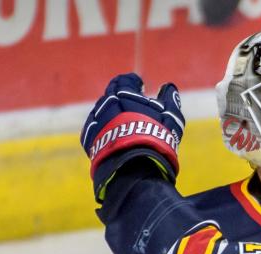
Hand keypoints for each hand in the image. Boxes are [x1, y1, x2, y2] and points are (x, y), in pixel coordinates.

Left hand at [81, 73, 183, 199]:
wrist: (134, 166)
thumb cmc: (155, 137)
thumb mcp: (170, 116)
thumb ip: (170, 99)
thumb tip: (169, 87)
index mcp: (124, 93)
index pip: (126, 81)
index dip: (133, 82)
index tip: (139, 85)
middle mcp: (106, 104)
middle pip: (111, 95)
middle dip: (120, 97)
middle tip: (129, 103)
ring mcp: (95, 121)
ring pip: (102, 112)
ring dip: (110, 114)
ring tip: (121, 122)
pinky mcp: (89, 139)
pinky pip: (96, 129)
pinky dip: (104, 129)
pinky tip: (112, 136)